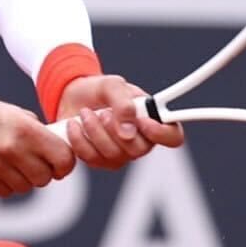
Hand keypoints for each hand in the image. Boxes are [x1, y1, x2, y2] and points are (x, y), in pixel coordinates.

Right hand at [0, 95, 76, 197]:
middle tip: (34, 163)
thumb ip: (37, 130)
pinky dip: (6, 184)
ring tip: (12, 164)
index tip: (60, 163)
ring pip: (26, 187)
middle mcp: (12, 149)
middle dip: (43, 173)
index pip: (62, 158)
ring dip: (24, 179)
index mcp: (25, 130)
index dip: (65, 164)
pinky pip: (7, 192)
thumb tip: (58, 146)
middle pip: (45, 178)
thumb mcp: (12, 112)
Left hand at [56, 74, 184, 169]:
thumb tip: (128, 131)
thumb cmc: (99, 90)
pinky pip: (92, 159)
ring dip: (94, 132)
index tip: (142, 121)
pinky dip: (80, 140)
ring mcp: (121, 154)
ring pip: (113, 155)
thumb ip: (123, 103)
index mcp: (152, 119)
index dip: (162, 134)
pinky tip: (74, 125)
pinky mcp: (99, 161)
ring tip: (85, 113)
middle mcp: (140, 140)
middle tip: (103, 112)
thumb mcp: (112, 85)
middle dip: (115, 130)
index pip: (173, 136)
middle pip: (139, 150)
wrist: (71, 98)